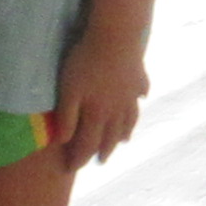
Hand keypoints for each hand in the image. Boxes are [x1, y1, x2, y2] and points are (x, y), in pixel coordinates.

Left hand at [48, 26, 149, 171]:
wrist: (116, 37)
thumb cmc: (86, 62)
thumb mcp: (69, 90)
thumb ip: (67, 117)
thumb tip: (65, 141)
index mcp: (97, 115)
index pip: (86, 144)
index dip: (78, 159)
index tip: (71, 169)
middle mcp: (116, 112)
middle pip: (109, 138)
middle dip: (102, 152)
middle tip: (99, 162)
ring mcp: (130, 96)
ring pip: (127, 122)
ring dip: (122, 135)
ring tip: (121, 143)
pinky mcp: (138, 80)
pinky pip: (139, 98)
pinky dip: (138, 106)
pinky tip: (140, 102)